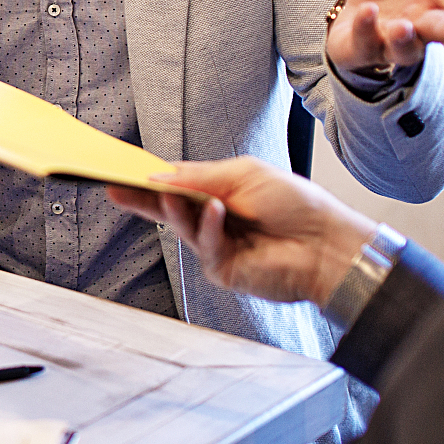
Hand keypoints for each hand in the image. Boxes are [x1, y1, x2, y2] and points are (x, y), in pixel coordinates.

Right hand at [105, 158, 376, 306]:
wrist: (327, 243)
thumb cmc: (296, 204)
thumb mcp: (244, 174)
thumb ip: (199, 176)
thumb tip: (159, 176)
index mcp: (218, 192)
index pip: (175, 185)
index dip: (148, 181)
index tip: (119, 174)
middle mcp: (213, 219)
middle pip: (168, 209)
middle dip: (142, 199)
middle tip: (116, 189)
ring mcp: (216, 246)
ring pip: (182, 227)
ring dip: (177, 210)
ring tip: (172, 195)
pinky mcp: (224, 270)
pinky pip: (205, 246)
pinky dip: (208, 228)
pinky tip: (216, 213)